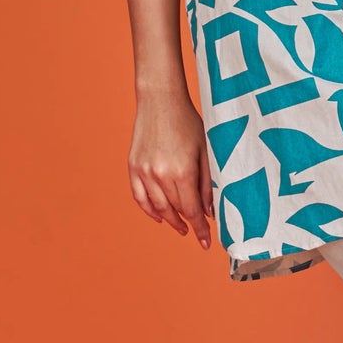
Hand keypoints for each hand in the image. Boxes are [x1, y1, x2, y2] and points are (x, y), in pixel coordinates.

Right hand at [128, 89, 213, 249]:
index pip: (192, 210)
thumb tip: (209, 212)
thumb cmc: (188, 122)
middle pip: (176, 210)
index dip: (200, 228)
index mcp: (183, 171)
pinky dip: (149, 210)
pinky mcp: (133, 166)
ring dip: (169, 220)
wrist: (160, 100)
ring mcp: (144, 171)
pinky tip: (159, 217)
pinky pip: (139, 197)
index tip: (206, 242)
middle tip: (195, 232)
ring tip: (179, 226)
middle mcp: (161, 175)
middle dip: (187, 224)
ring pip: (157, 207)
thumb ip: (208, 183)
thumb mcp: (206, 151)